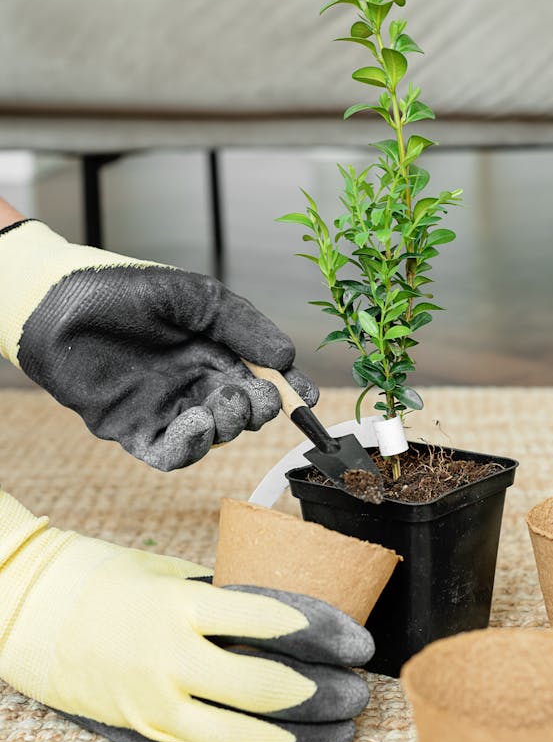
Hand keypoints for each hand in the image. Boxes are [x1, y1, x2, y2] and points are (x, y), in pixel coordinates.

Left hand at [0, 220, 317, 469]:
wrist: (59, 302)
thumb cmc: (124, 289)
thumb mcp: (197, 297)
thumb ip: (243, 325)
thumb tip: (289, 356)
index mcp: (214, 351)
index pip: (262, 378)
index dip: (288, 391)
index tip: (305, 398)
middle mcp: (194, 383)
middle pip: (242, 411)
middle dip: (259, 409)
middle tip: (258, 397)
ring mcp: (165, 408)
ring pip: (213, 435)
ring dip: (229, 427)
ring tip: (226, 405)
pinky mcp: (134, 430)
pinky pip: (170, 452)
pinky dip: (191, 447)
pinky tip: (197, 425)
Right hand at [0, 489, 372, 741]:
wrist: (27, 614)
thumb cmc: (98, 578)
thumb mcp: (164, 571)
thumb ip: (218, 593)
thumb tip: (275, 607)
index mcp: (180, 606)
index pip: (269, 621)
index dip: (322, 631)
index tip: (355, 638)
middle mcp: (172, 659)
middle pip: (267, 687)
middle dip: (324, 692)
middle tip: (357, 688)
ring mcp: (157, 701)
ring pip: (243, 734)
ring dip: (300, 736)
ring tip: (339, 729)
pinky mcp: (146, 728)